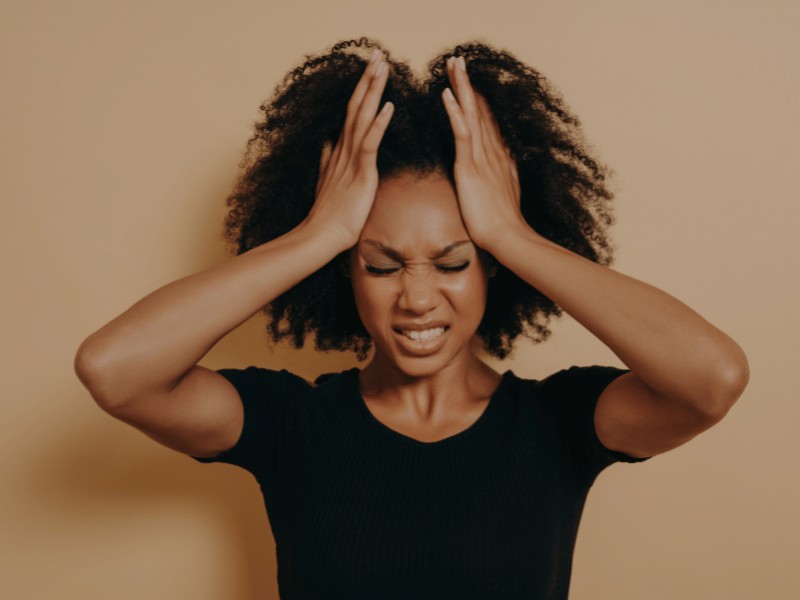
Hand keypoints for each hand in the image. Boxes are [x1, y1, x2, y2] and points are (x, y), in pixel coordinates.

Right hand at [303, 49, 393, 248]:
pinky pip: (370, 144)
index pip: (352, 112)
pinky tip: (388, 106)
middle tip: (378, 54)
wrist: (322, 236)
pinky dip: (378, 124)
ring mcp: (351, 160)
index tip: (370, 68)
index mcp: (340, 151)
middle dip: (368, 79)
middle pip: (356, 106)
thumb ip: (328, 160)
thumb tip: (326, 143)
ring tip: (382, 67)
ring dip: (373, 90)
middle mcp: (344, 149)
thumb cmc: (329, 214)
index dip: (361, 89)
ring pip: (362, 117)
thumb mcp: (327, 181)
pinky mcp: (361, 174)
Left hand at [441, 55, 523, 248]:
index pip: (486, 120)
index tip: (470, 79)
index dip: (478, 98)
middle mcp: (492, 151)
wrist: (507, 237)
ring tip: (452, 65)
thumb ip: (501, 175)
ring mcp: (482, 158)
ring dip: (461, 88)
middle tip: (458, 60)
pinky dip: (455, 114)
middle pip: (479, 110)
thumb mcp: (504, 193)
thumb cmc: (503, 223)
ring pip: (471, 114)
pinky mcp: (470, 168)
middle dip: (468, 84)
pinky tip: (446, 95)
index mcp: (498, 157)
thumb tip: (502, 166)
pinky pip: (462, 135)